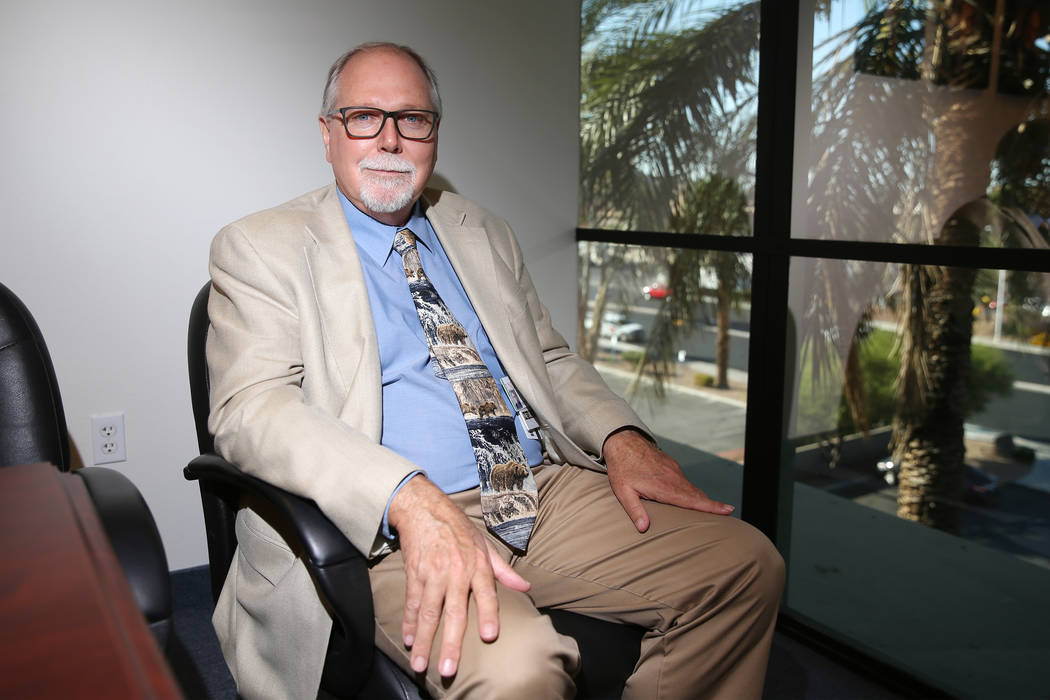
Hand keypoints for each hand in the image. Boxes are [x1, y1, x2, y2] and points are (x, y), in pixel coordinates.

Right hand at [387, 475, 530, 677]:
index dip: (488, 614)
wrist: (425, 508)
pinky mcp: (415, 574)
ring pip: (429, 613)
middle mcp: (456, 571)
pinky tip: (408, 640)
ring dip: (424, 640)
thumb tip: (527, 587)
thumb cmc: (458, 528)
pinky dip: (409, 623)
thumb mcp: (485, 544)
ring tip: (420, 664)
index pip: (487, 593)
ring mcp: (433, 573)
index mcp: (477, 565)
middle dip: (451, 643)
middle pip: (454, 612)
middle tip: (449, 669)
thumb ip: (503, 570)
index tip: (489, 636)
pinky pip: (412, 603)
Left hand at [603, 428, 733, 531]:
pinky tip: (692, 497)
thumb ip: (635, 510)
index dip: (712, 506)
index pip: (693, 500)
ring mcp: (675, 470)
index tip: (729, 510)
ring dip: (702, 498)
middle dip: (713, 505)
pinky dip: (692, 490)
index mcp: (665, 487)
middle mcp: (674, 478)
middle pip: (698, 495)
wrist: (624, 442)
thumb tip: (643, 528)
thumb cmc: (622, 468)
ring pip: (692, 488)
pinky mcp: (672, 466)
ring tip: (713, 509)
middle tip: (727, 513)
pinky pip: (686, 481)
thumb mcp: (623, 492)